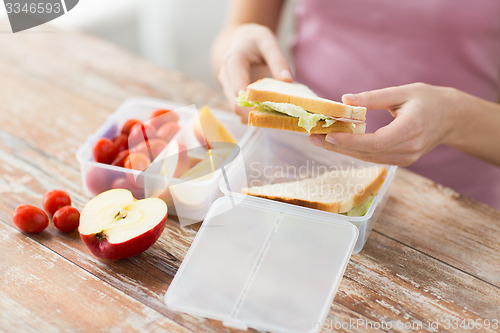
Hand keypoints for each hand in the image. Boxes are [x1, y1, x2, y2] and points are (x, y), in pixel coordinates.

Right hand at [216, 23, 291, 121]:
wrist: (242, 42)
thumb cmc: (256, 42)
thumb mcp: (269, 43)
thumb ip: (278, 60)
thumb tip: (287, 80)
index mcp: (233, 61)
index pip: (237, 82)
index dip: (249, 97)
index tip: (265, 106)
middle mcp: (226, 76)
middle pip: (235, 101)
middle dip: (254, 111)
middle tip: (276, 117)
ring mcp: (227, 88)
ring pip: (237, 110)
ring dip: (254, 117)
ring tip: (275, 119)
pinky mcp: (232, 97)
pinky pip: (240, 112)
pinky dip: (253, 117)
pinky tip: (269, 117)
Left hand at [309, 83, 460, 165]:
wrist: (451, 117)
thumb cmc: (428, 99)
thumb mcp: (402, 92)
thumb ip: (373, 98)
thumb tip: (345, 100)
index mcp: (411, 129)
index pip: (375, 141)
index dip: (350, 141)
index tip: (328, 135)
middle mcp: (409, 149)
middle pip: (366, 152)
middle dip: (337, 146)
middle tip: (312, 137)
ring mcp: (406, 158)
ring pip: (367, 157)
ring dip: (342, 149)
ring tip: (319, 139)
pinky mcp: (401, 161)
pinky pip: (373, 157)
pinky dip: (354, 150)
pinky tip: (337, 142)